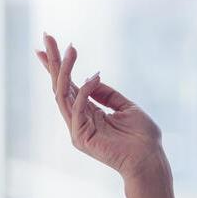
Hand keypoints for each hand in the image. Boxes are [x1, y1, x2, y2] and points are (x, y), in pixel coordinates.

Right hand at [35, 33, 167, 180]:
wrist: (150, 160)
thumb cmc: (142, 137)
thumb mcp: (126, 107)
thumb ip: (107, 94)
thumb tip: (91, 77)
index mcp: (88, 112)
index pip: (68, 85)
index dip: (57, 65)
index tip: (48, 44)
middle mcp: (79, 119)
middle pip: (60, 86)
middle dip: (52, 61)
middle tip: (47, 37)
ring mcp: (78, 128)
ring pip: (63, 95)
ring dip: (64, 70)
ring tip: (69, 50)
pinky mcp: (81, 137)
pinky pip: (78, 109)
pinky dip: (85, 91)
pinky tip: (93, 76)